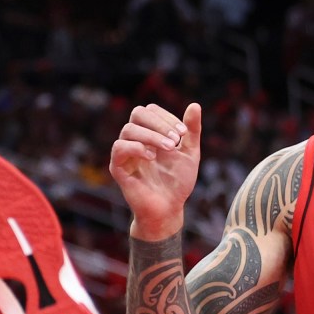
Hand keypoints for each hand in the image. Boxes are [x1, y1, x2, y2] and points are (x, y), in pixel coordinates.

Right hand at [112, 102, 201, 239]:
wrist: (169, 208)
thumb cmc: (178, 181)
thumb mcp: (190, 153)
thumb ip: (192, 130)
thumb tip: (195, 105)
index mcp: (150, 133)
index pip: (151, 110)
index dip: (167, 117)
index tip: (184, 133)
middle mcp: (135, 140)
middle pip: (138, 113)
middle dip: (159, 123)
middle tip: (176, 140)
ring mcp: (125, 153)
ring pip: (129, 129)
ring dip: (151, 135)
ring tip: (169, 148)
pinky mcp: (118, 168)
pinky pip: (119, 148)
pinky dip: (136, 148)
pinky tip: (152, 157)